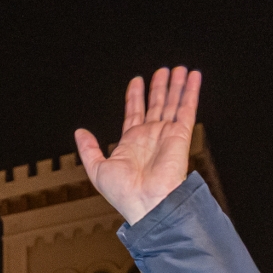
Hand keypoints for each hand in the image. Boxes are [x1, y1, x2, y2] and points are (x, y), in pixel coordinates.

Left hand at [74, 66, 201, 224]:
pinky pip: (187, 108)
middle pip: (156, 105)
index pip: (135, 112)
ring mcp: (166, 134)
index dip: (135, 96)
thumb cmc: (124, 194)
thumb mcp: (97, 169)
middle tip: (163, 71)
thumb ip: (89, 149)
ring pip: (172, 103)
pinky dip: (191, 91)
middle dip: (159, 87)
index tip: (137, 81)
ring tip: (179, 69)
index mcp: (132, 143)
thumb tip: (80, 133)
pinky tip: (193, 77)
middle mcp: (151, 136)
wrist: (146, 203)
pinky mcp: (181, 134)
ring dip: (176, 86)